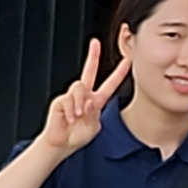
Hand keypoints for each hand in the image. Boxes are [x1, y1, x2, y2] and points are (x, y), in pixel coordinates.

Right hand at [39, 38, 127, 155]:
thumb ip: (94, 113)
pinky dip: (71, 111)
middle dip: (92, 56)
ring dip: (80, 103)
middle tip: (95, 43)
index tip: (127, 60)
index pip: (110, 84)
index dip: (119, 73)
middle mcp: (84, 96)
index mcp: (96, 101)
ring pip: (79, 88)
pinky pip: (68, 100)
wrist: (61, 144)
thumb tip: (89, 101)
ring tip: (77, 116)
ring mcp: (71, 96)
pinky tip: (69, 119)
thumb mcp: (93, 126)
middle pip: (89, 71)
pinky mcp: (60, 100)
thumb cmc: (77, 136)